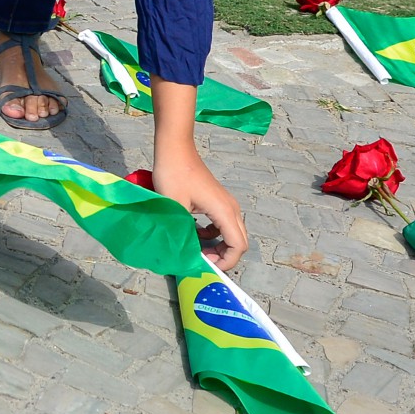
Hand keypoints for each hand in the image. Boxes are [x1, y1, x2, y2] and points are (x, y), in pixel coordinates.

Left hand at [153, 144, 246, 271]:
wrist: (175, 149)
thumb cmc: (174, 174)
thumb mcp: (175, 207)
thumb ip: (182, 233)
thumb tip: (184, 255)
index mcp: (224, 211)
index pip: (238, 246)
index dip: (226, 262)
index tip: (205, 265)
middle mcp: (231, 208)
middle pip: (239, 242)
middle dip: (224, 256)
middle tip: (202, 260)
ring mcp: (225, 203)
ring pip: (232, 233)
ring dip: (219, 246)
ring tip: (198, 250)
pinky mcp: (217, 200)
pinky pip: (223, 224)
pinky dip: (214, 234)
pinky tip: (196, 233)